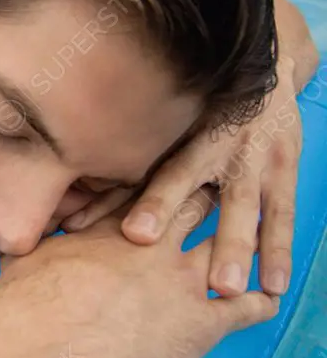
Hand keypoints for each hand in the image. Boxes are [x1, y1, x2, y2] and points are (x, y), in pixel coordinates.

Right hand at [0, 192, 279, 357]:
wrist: (54, 338)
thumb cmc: (30, 300)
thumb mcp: (23, 255)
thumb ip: (30, 237)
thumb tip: (11, 225)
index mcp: (113, 227)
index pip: (147, 194)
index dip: (162, 184)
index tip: (170, 176)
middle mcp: (156, 244)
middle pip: (194, 206)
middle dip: (206, 197)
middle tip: (216, 192)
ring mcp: (183, 279)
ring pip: (226, 247)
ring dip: (237, 243)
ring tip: (247, 240)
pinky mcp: (203, 321)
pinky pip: (246, 308)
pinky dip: (259, 301)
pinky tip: (265, 299)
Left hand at [62, 61, 301, 297]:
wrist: (266, 69)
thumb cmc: (201, 106)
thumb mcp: (169, 118)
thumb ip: (129, 157)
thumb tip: (72, 195)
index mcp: (184, 134)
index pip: (164, 172)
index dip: (151, 203)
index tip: (133, 235)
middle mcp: (220, 145)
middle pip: (200, 190)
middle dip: (192, 231)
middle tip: (158, 258)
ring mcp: (257, 159)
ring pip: (246, 208)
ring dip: (239, 250)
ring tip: (228, 288)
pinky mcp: (285, 171)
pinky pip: (281, 215)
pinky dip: (278, 251)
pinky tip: (274, 286)